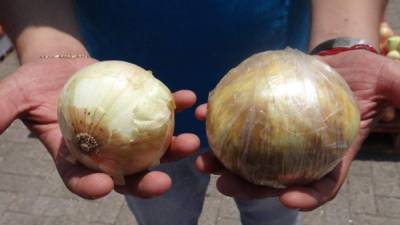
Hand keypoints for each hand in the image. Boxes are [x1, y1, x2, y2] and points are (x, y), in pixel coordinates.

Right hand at [0, 58, 199, 198]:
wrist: (63, 64)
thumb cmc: (37, 82)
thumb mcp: (15, 95)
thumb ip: (2, 112)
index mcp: (74, 155)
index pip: (81, 177)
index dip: (91, 186)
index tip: (103, 186)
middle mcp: (105, 150)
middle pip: (126, 172)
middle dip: (145, 182)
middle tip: (162, 184)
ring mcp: (126, 131)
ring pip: (150, 145)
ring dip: (172, 148)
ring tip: (190, 143)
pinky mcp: (139, 109)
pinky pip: (159, 108)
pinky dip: (175, 105)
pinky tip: (188, 99)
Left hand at [195, 50, 399, 210]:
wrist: (337, 59)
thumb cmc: (363, 74)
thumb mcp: (389, 82)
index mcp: (329, 154)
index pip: (321, 184)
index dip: (307, 198)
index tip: (289, 200)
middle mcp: (298, 152)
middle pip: (272, 178)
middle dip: (247, 187)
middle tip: (224, 184)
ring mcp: (276, 136)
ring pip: (247, 156)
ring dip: (222, 160)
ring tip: (203, 160)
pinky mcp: (259, 115)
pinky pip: (237, 122)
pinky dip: (218, 120)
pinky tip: (203, 114)